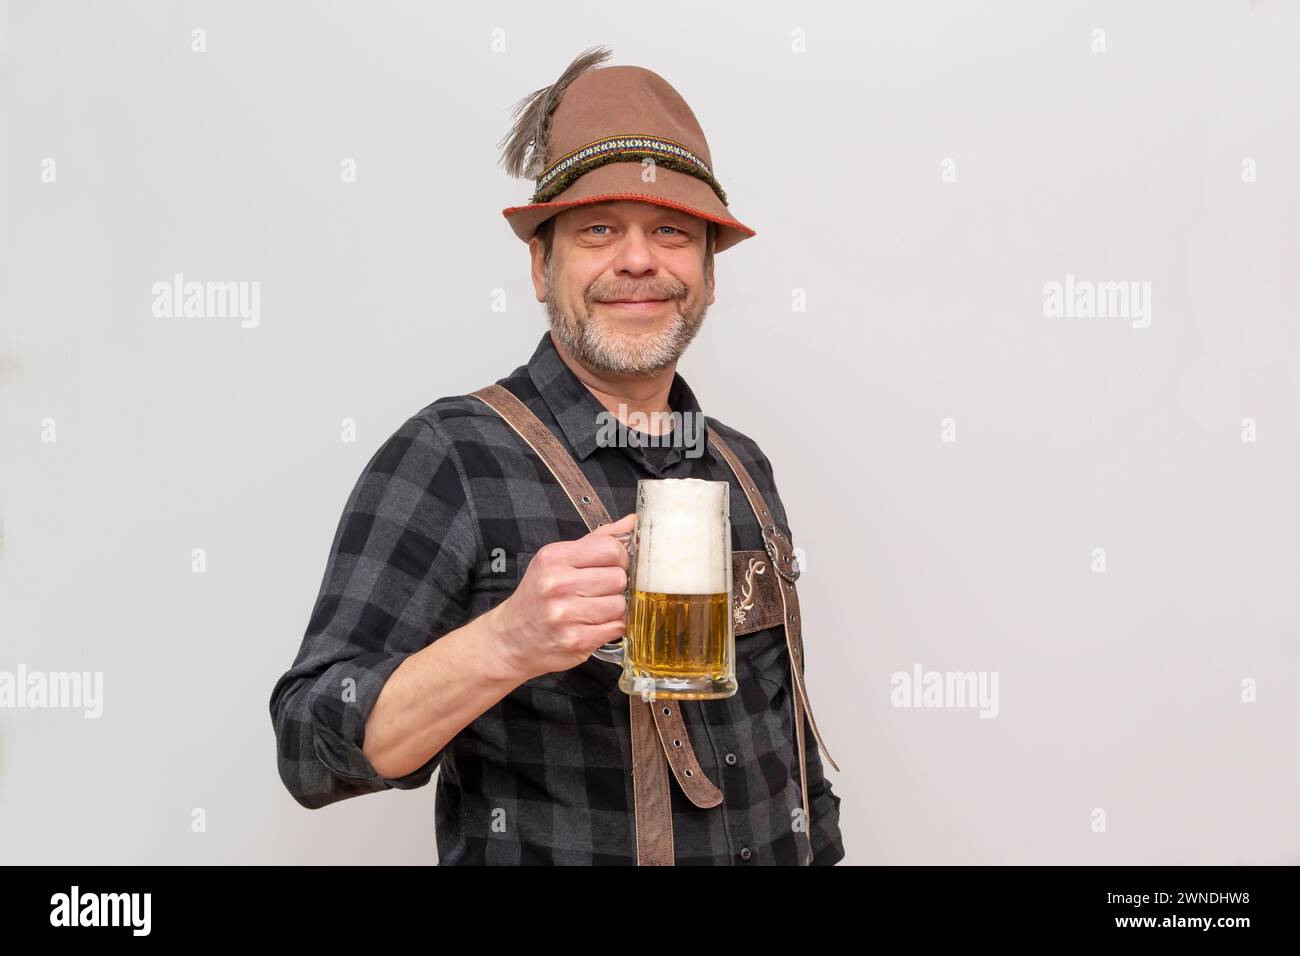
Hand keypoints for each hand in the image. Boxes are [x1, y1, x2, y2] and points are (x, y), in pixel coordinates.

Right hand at [488, 513, 634, 682]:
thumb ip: (595, 540)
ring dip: (614, 608)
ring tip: (594, 609)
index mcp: (554, 558)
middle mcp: (558, 585)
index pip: (610, 549)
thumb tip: (630, 522)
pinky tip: (594, 624)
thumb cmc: (538, 596)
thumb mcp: (557, 560)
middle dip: (615, 585)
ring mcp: (567, 615)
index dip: (619, 557)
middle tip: (599, 590)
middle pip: (618, 578)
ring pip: (620, 604)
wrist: (511, 637)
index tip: (613, 565)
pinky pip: (617, 628)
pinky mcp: (577, 641)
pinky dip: (612, 627)